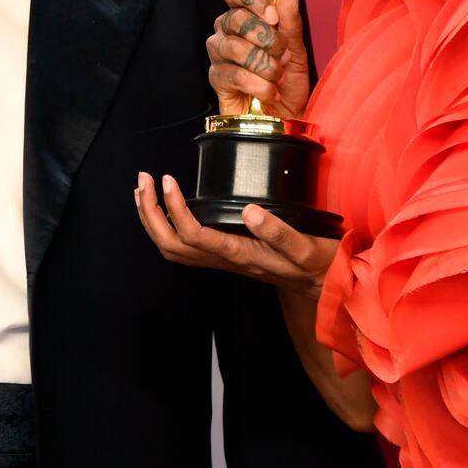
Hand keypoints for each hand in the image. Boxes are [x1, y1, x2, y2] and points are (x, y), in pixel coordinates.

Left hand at [134, 171, 337, 297]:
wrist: (323, 287)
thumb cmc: (315, 267)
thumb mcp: (307, 249)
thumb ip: (279, 233)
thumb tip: (249, 211)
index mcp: (241, 255)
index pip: (194, 236)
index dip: (175, 209)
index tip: (169, 180)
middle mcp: (225, 261)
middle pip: (172, 246)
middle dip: (151, 213)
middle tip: (144, 180)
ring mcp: (222, 261)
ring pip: (173, 249)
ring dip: (153, 220)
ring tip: (144, 190)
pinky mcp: (225, 256)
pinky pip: (184, 247)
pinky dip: (167, 225)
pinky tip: (166, 207)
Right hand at [207, 0, 309, 117]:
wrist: (285, 118)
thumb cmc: (288, 83)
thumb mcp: (297, 51)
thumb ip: (291, 23)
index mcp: (245, 16)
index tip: (273, 15)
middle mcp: (226, 31)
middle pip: (236, 18)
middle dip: (266, 37)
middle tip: (281, 54)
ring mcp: (219, 55)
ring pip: (235, 47)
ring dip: (265, 64)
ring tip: (276, 76)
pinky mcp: (217, 79)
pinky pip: (235, 74)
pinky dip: (259, 85)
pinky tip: (269, 91)